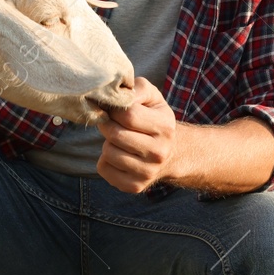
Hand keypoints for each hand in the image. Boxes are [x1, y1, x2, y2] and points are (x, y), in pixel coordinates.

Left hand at [95, 76, 178, 192]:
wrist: (170, 153)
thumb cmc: (154, 119)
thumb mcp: (152, 98)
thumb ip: (136, 88)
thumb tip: (116, 92)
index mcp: (165, 127)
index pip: (128, 115)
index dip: (114, 109)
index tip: (113, 109)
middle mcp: (159, 152)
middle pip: (115, 135)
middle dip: (107, 125)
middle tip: (111, 123)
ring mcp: (148, 172)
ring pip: (108, 153)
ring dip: (107, 143)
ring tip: (118, 140)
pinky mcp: (135, 186)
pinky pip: (103, 169)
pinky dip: (105, 160)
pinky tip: (118, 155)